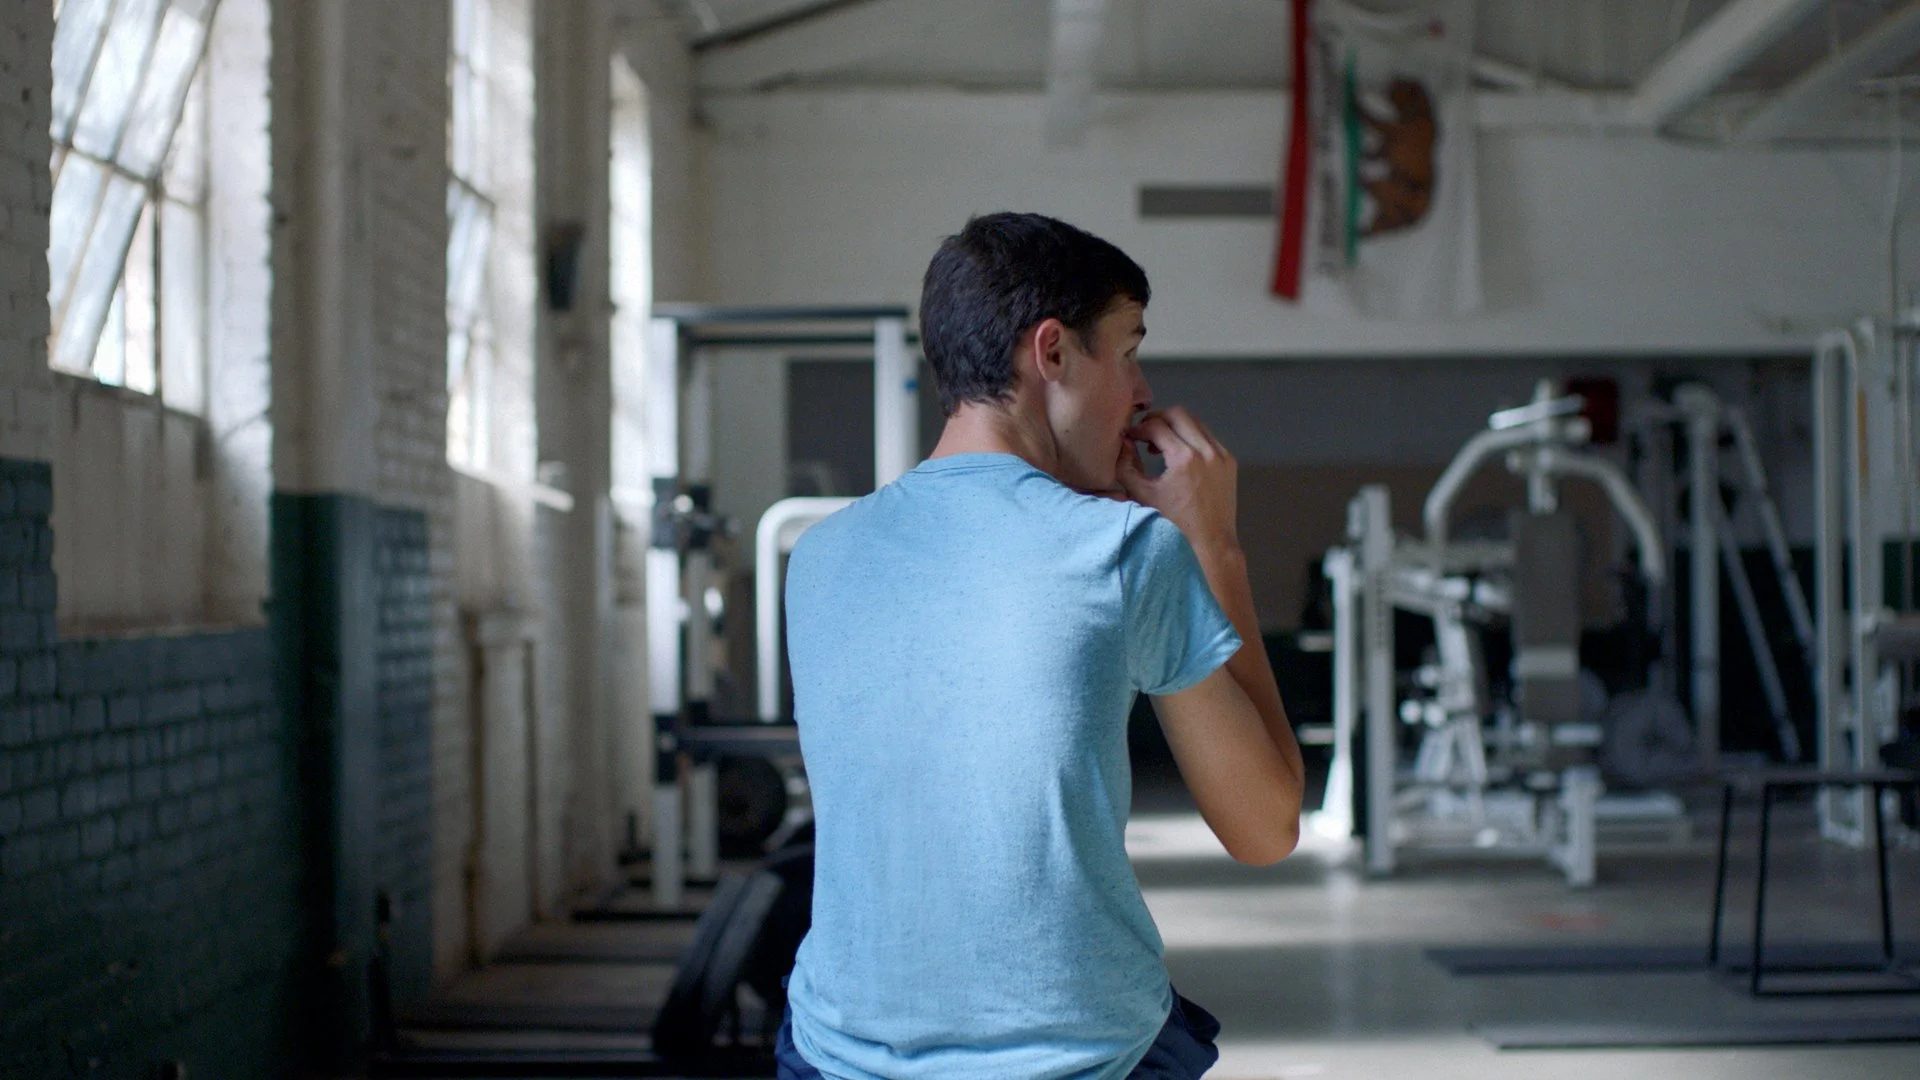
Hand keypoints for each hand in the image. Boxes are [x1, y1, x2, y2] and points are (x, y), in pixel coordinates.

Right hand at [1116, 406, 1238, 553]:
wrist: (1211, 542)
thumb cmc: (1172, 524)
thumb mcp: (1142, 496)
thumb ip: (1126, 466)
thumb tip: (1123, 443)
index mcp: (1184, 458)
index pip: (1157, 426)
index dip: (1139, 428)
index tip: (1130, 437)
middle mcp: (1206, 450)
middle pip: (1178, 413)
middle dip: (1158, 418)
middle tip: (1145, 433)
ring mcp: (1221, 454)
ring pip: (1196, 422)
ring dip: (1176, 426)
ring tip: (1161, 444)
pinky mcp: (1230, 461)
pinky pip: (1208, 437)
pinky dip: (1192, 438)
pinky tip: (1181, 455)